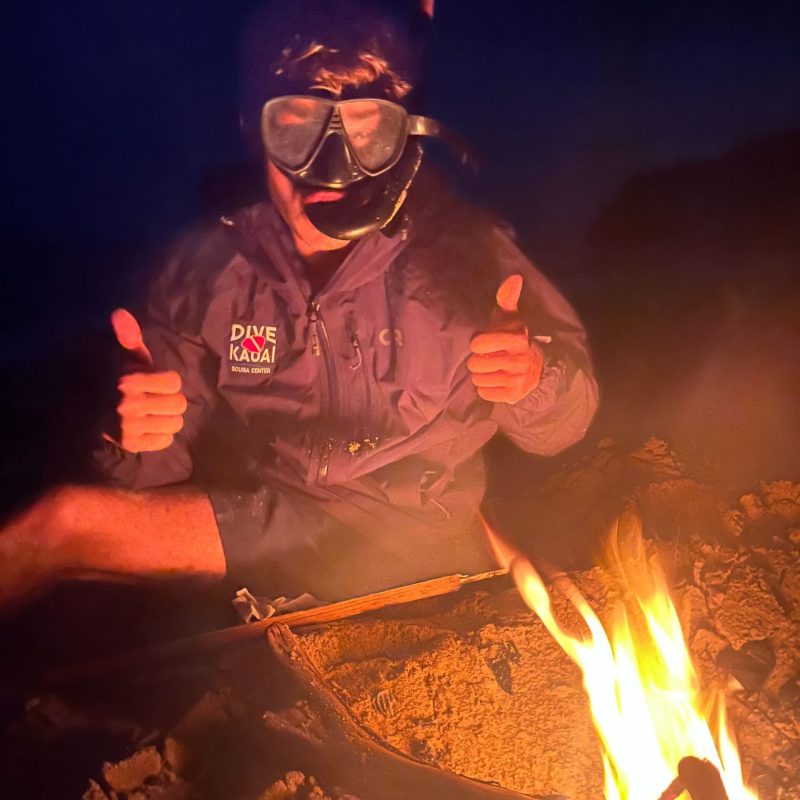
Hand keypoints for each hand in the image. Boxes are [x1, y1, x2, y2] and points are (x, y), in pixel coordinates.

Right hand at [108, 308, 186, 452]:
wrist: (86, 409)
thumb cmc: (115, 379)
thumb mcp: (124, 357)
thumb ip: (129, 337)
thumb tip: (121, 313)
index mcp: (129, 380)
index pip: (175, 383)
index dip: (169, 382)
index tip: (157, 382)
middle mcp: (129, 404)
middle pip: (179, 404)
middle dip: (172, 400)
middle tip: (159, 399)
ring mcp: (130, 427)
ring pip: (175, 424)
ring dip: (169, 418)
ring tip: (155, 413)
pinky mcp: (131, 444)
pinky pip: (165, 440)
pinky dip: (161, 435)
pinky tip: (150, 426)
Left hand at [467, 274, 543, 403]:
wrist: (533, 368)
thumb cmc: (512, 339)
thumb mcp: (509, 318)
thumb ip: (507, 297)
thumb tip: (514, 277)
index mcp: (517, 340)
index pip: (478, 344)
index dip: (477, 344)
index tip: (484, 344)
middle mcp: (519, 360)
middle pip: (475, 364)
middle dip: (478, 361)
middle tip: (488, 358)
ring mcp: (517, 380)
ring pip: (478, 380)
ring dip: (480, 375)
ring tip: (491, 370)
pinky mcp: (513, 395)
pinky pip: (484, 393)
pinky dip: (486, 389)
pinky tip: (495, 381)